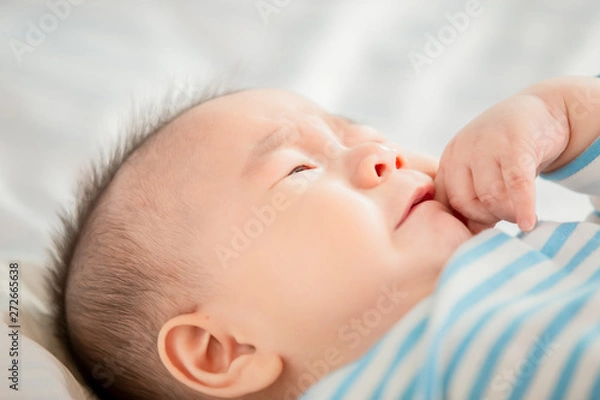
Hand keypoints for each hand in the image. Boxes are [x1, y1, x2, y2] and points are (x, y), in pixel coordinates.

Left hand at [434, 93, 568, 233]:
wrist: (543, 109)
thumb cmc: (507, 148)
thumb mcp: (479, 165)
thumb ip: (469, 192)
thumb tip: (469, 233)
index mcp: (450, 157)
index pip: (444, 200)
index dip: (461, 221)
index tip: (479, 229)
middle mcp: (463, 150)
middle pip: (465, 201)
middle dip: (485, 218)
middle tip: (503, 219)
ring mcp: (488, 145)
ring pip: (490, 196)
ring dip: (506, 214)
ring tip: (518, 215)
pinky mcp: (516, 144)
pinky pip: (517, 185)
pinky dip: (523, 208)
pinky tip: (528, 223)